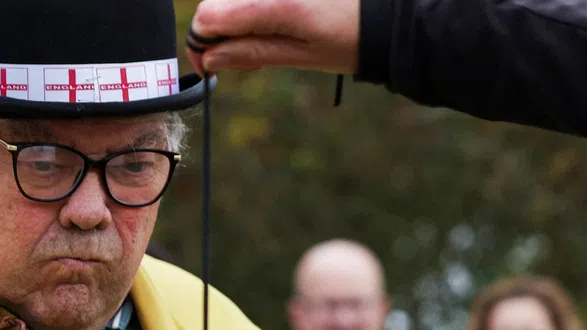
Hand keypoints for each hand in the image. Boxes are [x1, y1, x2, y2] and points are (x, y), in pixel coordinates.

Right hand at [187, 0, 359, 75]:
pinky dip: (252, 11)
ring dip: (236, 22)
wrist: (386, 15)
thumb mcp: (300, 55)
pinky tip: (276, 24)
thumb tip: (210, 59)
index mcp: (271, 4)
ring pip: (230, 1)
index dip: (200, 44)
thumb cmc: (349, 38)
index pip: (206, 17)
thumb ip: (251, 53)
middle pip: (213, 4)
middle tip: (248, 59)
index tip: (211, 65)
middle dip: (217, 34)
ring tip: (267, 42)